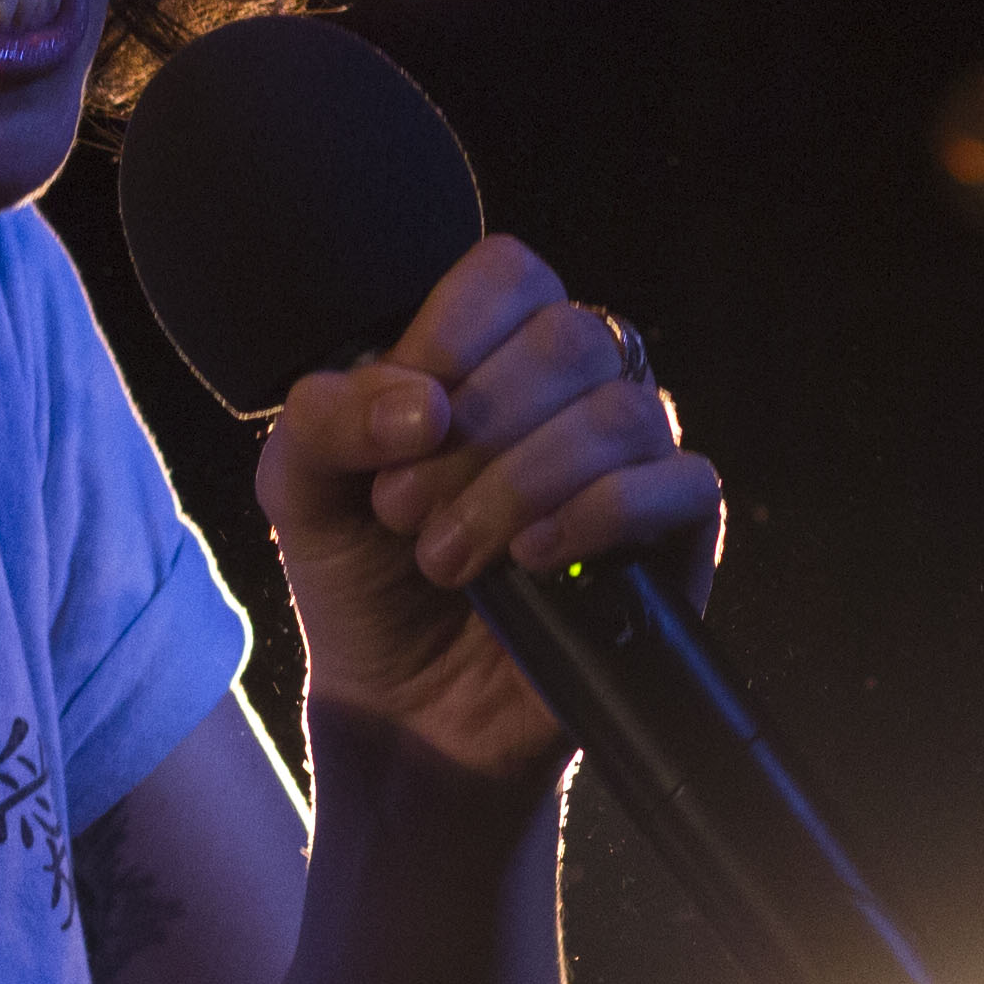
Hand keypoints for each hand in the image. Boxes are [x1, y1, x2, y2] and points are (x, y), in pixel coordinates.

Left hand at [253, 236, 723, 782]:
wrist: (404, 708)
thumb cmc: (363, 580)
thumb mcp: (302, 490)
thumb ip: (326, 420)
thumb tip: (425, 405)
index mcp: (492, 352)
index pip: (509, 275)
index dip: (450, 338)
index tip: (398, 430)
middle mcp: (573, 390)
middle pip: (568, 337)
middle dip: (475, 431)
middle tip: (406, 512)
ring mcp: (632, 459)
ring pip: (620, 413)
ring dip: (520, 485)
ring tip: (449, 557)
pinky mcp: (675, 534)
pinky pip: (681, 483)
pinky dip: (598, 515)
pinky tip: (533, 560)